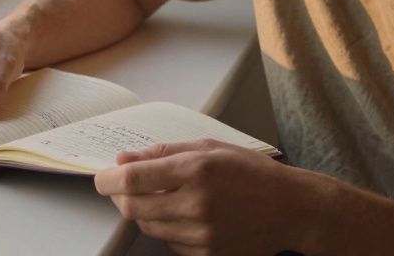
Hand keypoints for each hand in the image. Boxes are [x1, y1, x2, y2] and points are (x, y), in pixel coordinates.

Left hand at [94, 138, 316, 254]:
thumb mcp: (210, 148)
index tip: (102, 177)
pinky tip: (181, 214)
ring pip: (148, 227)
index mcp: (195, 170)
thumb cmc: (253, 173)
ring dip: (143, 212)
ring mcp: (201, 234)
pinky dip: (165, 228)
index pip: (132, 180)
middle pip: (133, 208)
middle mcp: (196, 204)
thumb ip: (165, 153)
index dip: (107, 179)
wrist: (291, 209)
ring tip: (158, 197)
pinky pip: (169, 242)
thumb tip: (125, 159)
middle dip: (120, 197)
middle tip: (124, 186)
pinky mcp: (206, 253)